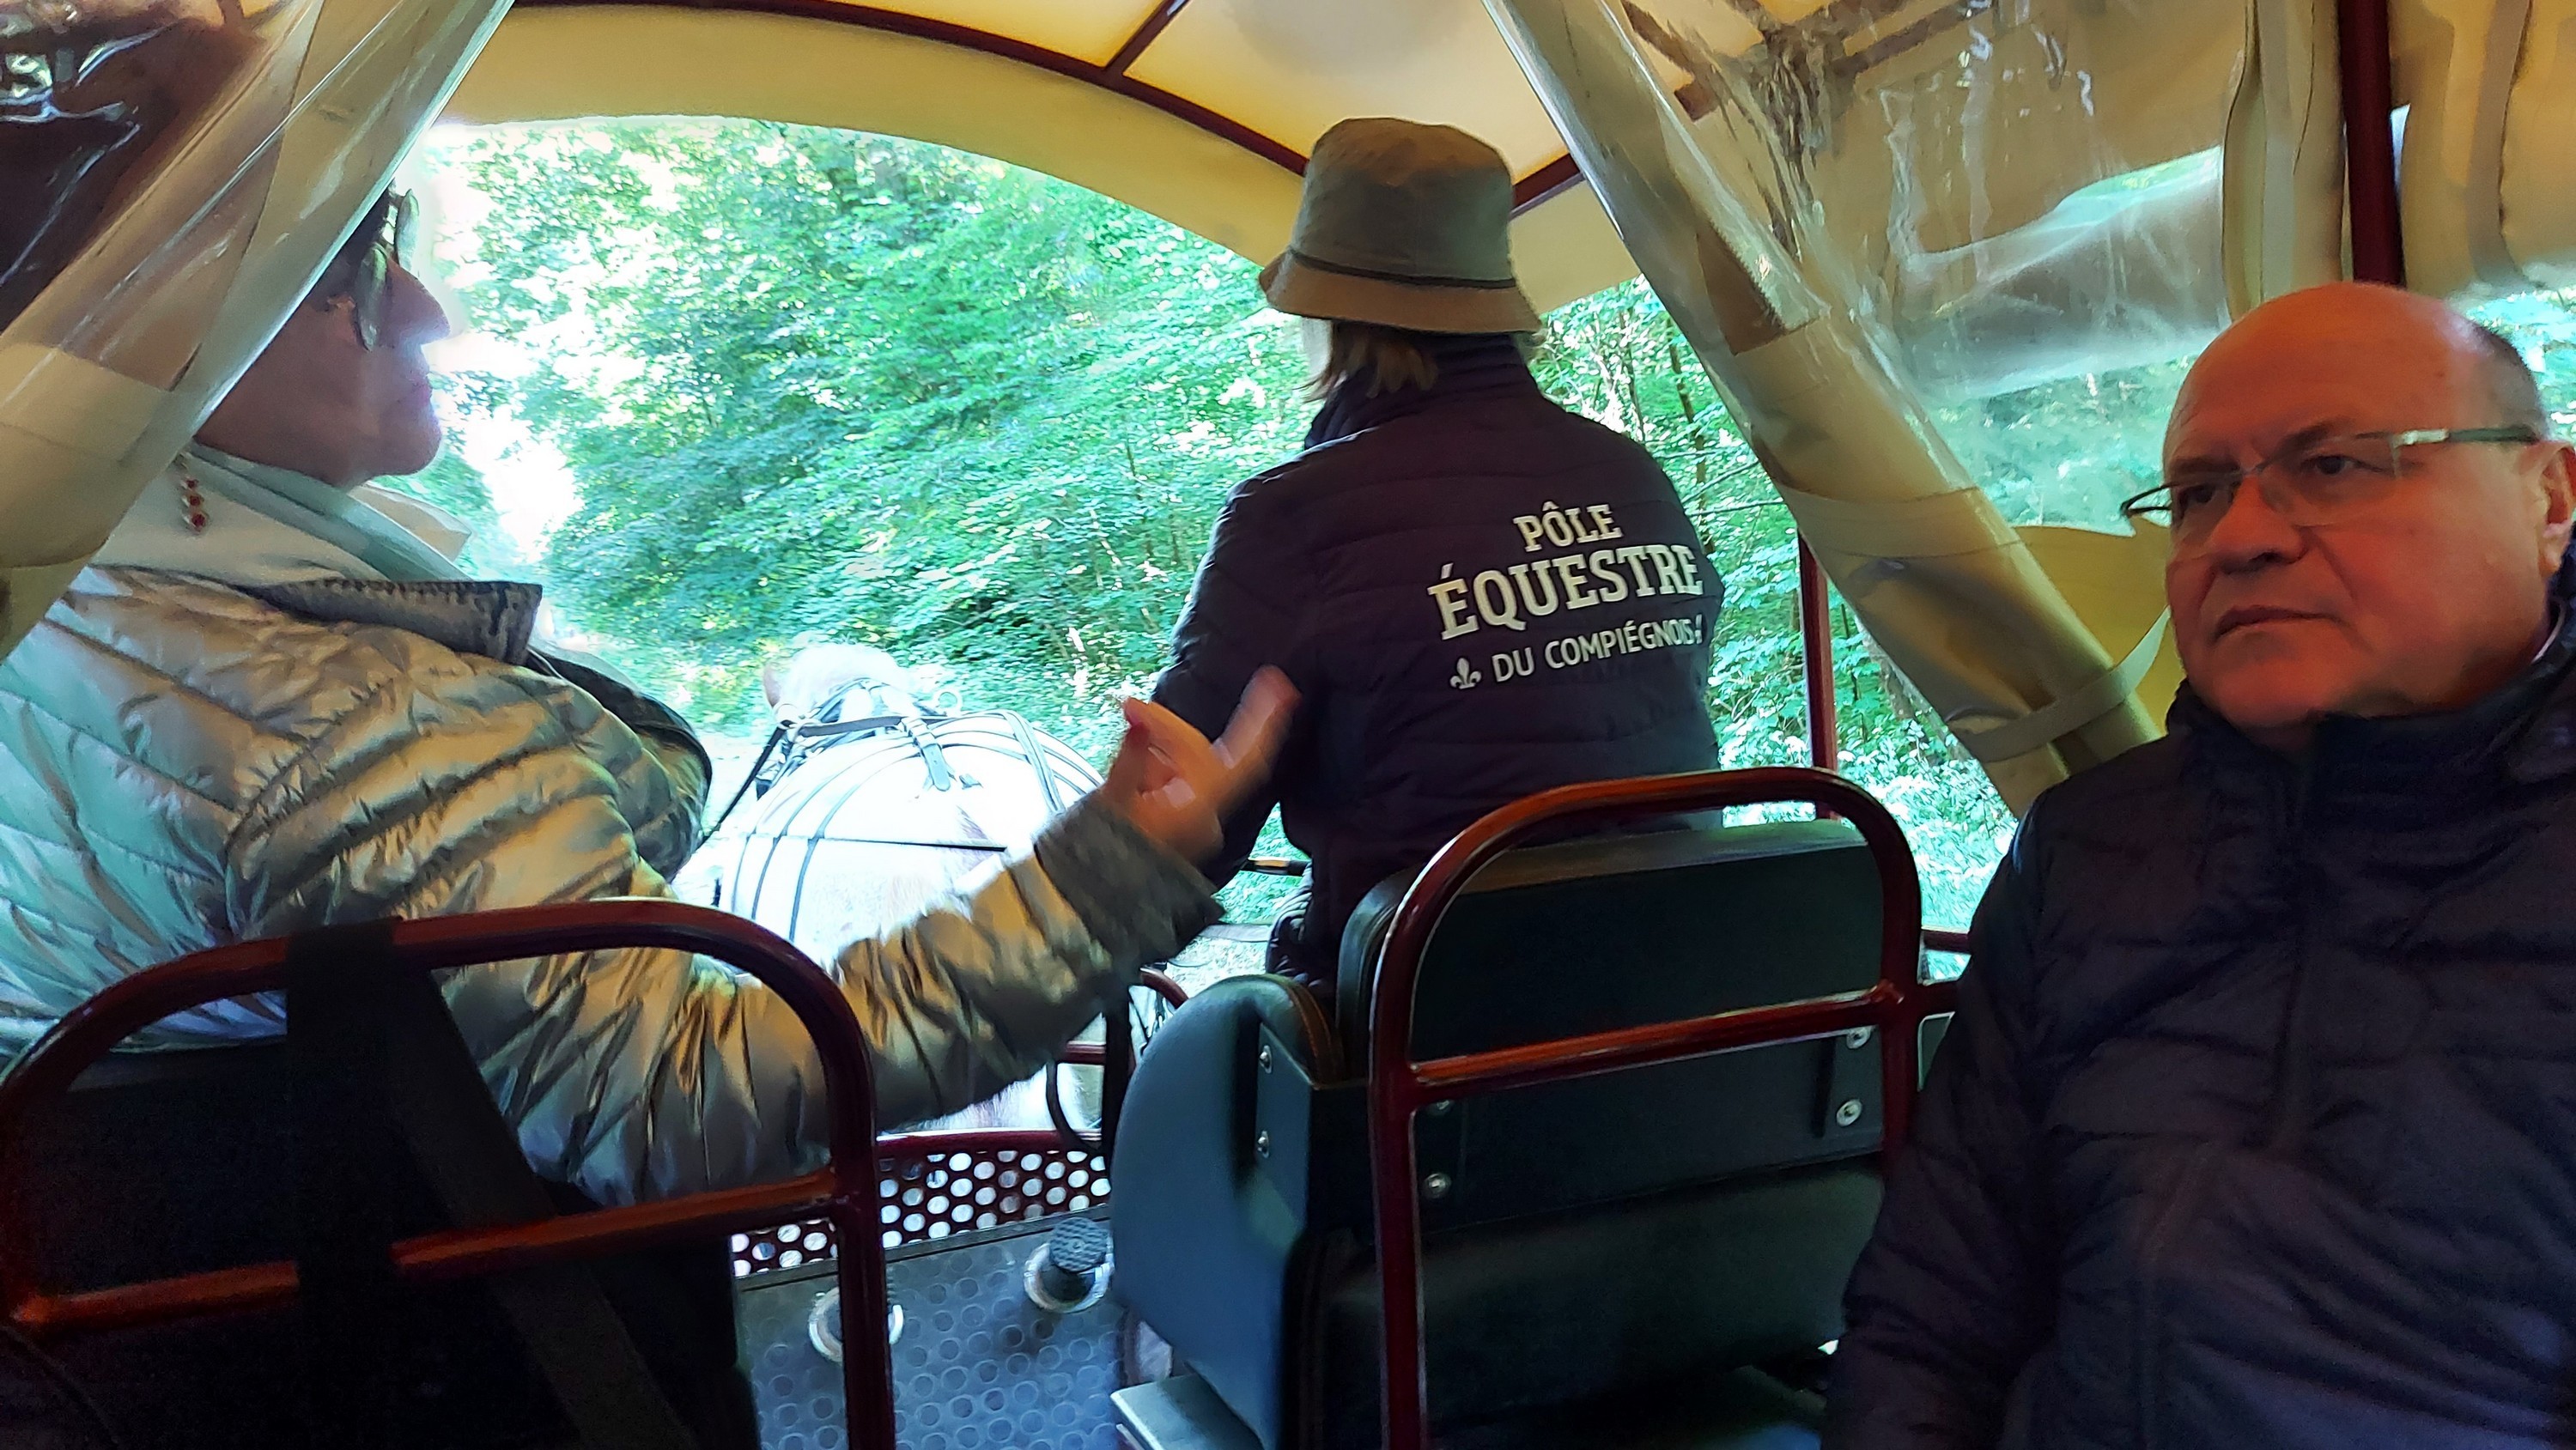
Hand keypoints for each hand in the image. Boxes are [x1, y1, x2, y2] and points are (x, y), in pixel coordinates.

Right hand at [1100, 669, 1297, 866]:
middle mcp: (1206, 814)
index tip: (1280, 686)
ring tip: (1123, 762)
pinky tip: (1132, 779)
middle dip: (1166, 729)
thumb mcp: (1111, 804)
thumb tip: (1139, 719)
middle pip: (1200, 751)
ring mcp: (1196, 818)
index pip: (1242, 758)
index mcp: (1198, 808)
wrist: (1098, 899)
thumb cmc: (1103, 858)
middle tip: (1128, 708)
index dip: (1262, 721)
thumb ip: (1130, 759)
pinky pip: (1176, 779)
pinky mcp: (1184, 819)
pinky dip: (1155, 767)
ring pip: (1185, 763)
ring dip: (1156, 749)